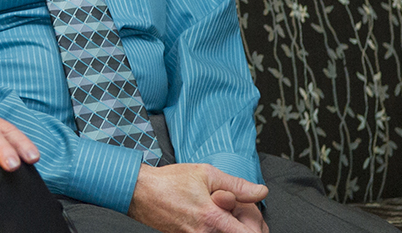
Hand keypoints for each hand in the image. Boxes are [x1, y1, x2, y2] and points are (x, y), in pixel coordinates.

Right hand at [128, 163, 267, 232]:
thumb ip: (237, 185)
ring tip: (222, 210)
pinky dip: (216, 227)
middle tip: (237, 208)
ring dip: (229, 226)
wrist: (140, 192)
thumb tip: (260, 192)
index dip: (256, 226)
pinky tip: (210, 215)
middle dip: (244, 225)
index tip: (252, 214)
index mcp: (213, 219)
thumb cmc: (169, 181)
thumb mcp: (206, 174)